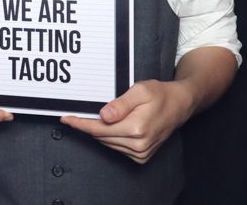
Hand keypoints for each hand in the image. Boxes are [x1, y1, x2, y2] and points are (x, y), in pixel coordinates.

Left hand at [60, 79, 193, 163]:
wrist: (180, 105)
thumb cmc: (160, 95)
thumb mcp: (139, 91)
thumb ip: (120, 104)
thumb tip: (103, 116)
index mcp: (137, 129)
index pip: (98, 128)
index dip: (80, 123)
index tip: (66, 119)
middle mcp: (139, 145)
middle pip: (100, 136)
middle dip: (87, 125)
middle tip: (77, 113)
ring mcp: (141, 153)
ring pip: (107, 142)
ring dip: (99, 130)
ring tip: (101, 116)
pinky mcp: (142, 156)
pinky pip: (116, 147)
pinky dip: (109, 136)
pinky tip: (112, 125)